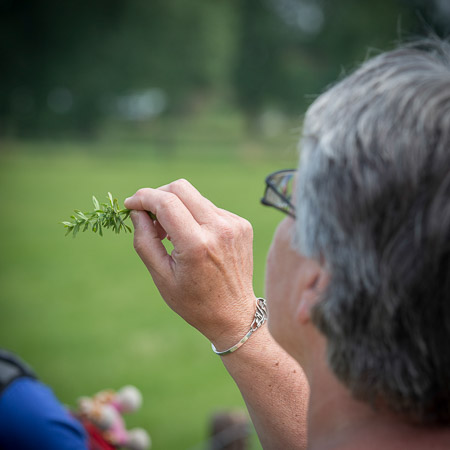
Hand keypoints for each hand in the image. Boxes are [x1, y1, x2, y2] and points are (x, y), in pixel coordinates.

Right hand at [124, 179, 256, 348]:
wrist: (234, 314)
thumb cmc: (193, 301)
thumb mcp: (161, 276)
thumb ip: (145, 240)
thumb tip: (137, 211)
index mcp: (197, 244)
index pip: (166, 202)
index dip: (143, 198)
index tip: (130, 204)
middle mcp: (219, 228)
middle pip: (181, 188)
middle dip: (158, 195)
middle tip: (149, 216)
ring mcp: (234, 224)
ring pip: (196, 197)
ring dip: (177, 207)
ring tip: (170, 234)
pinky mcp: (242, 225)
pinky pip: (210, 209)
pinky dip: (195, 216)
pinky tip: (193, 238)